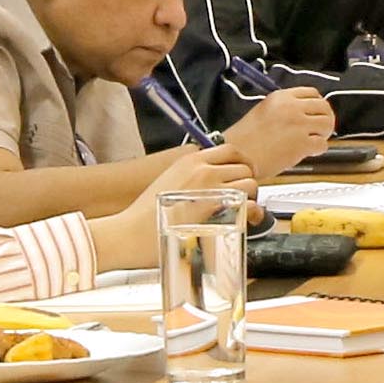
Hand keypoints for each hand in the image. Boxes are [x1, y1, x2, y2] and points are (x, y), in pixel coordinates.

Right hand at [103, 146, 263, 271]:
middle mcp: (204, 169)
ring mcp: (213, 188)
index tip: (242, 175)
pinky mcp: (217, 209)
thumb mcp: (169, 182)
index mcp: (191, 161)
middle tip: (243, 197)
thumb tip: (213, 183)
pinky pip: (250, 204)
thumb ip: (192, 177)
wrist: (132, 232)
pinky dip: (251, 212)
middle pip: (244, 166)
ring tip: (241, 210)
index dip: (241, 163)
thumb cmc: (146, 215)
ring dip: (251, 197)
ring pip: (250, 183)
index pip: (230, 150)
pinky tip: (243, 220)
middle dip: (247, 181)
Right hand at [225, 86, 333, 175]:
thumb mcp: (263, 111)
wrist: (238, 157)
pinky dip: (318, 149)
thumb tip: (305, 113)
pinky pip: (322, 144)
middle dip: (325, 118)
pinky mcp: (302, 144)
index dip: (317, 104)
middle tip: (320, 129)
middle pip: (324, 107)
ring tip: (313, 141)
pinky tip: (308, 152)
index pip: (312, 93)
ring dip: (323, 133)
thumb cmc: (245, 139)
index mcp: (281, 97)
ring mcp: (299, 125)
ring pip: (327, 124)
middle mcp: (292, 108)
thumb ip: (285, 108)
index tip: (316, 112)